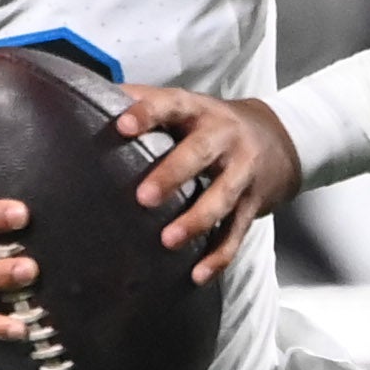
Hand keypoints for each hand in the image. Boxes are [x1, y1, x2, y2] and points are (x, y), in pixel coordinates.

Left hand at [110, 85, 300, 282]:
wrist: (281, 139)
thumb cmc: (213, 124)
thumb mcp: (187, 105)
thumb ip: (145, 101)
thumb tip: (88, 94)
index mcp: (198, 111)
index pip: (171, 105)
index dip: (148, 113)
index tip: (124, 127)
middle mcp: (223, 138)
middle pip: (199, 153)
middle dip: (172, 175)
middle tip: (143, 198)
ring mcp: (241, 172)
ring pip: (221, 197)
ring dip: (196, 221)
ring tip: (168, 241)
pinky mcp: (252, 204)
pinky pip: (236, 233)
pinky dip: (218, 256)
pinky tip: (197, 275)